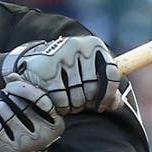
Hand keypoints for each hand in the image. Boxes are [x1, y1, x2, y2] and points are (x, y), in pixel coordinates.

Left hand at [0, 80, 64, 151]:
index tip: (10, 87)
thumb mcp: (35, 120)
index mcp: (55, 125)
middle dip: (2, 98)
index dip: (22, 87)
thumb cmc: (26, 139)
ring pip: (1, 110)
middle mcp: (42, 135)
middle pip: (17, 103)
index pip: (40, 98)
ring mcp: (24, 143)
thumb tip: (13, 75)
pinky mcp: (5, 149)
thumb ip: (28, 98)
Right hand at [3, 35, 123, 114]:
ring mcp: (61, 55)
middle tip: (80, 103)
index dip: (109, 95)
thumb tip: (117, 104)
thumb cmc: (70, 70)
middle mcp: (78, 45)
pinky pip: (61, 99)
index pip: (111, 75)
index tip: (101, 106)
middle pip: (93, 89)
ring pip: (77, 96)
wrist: (35, 59)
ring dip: (74, 106)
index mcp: (94, 45)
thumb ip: (105, 86)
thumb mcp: (90, 72)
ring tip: (69, 102)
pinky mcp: (46, 68)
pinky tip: (58, 102)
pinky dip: (61, 106)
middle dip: (87, 102)